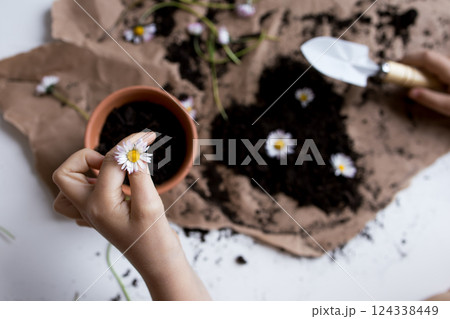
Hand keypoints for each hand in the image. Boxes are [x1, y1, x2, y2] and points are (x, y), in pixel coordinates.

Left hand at [52, 132, 210, 299]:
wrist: (157, 262)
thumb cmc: (154, 238)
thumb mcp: (150, 203)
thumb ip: (139, 174)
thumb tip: (132, 150)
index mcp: (100, 205)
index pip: (109, 162)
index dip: (129, 145)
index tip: (146, 137)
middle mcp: (89, 208)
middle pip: (65, 174)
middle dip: (87, 158)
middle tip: (113, 162)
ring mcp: (90, 213)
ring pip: (66, 186)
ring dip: (82, 172)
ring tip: (107, 173)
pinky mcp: (97, 215)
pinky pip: (77, 198)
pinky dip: (88, 186)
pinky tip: (110, 187)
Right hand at [401, 50, 449, 115]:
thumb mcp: (449, 107)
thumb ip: (430, 99)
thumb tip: (411, 92)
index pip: (426, 57)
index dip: (409, 58)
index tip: (397, 64)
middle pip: (432, 58)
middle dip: (417, 66)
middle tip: (408, 79)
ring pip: (439, 63)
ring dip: (428, 71)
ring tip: (427, 87)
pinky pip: (444, 68)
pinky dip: (436, 74)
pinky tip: (440, 87)